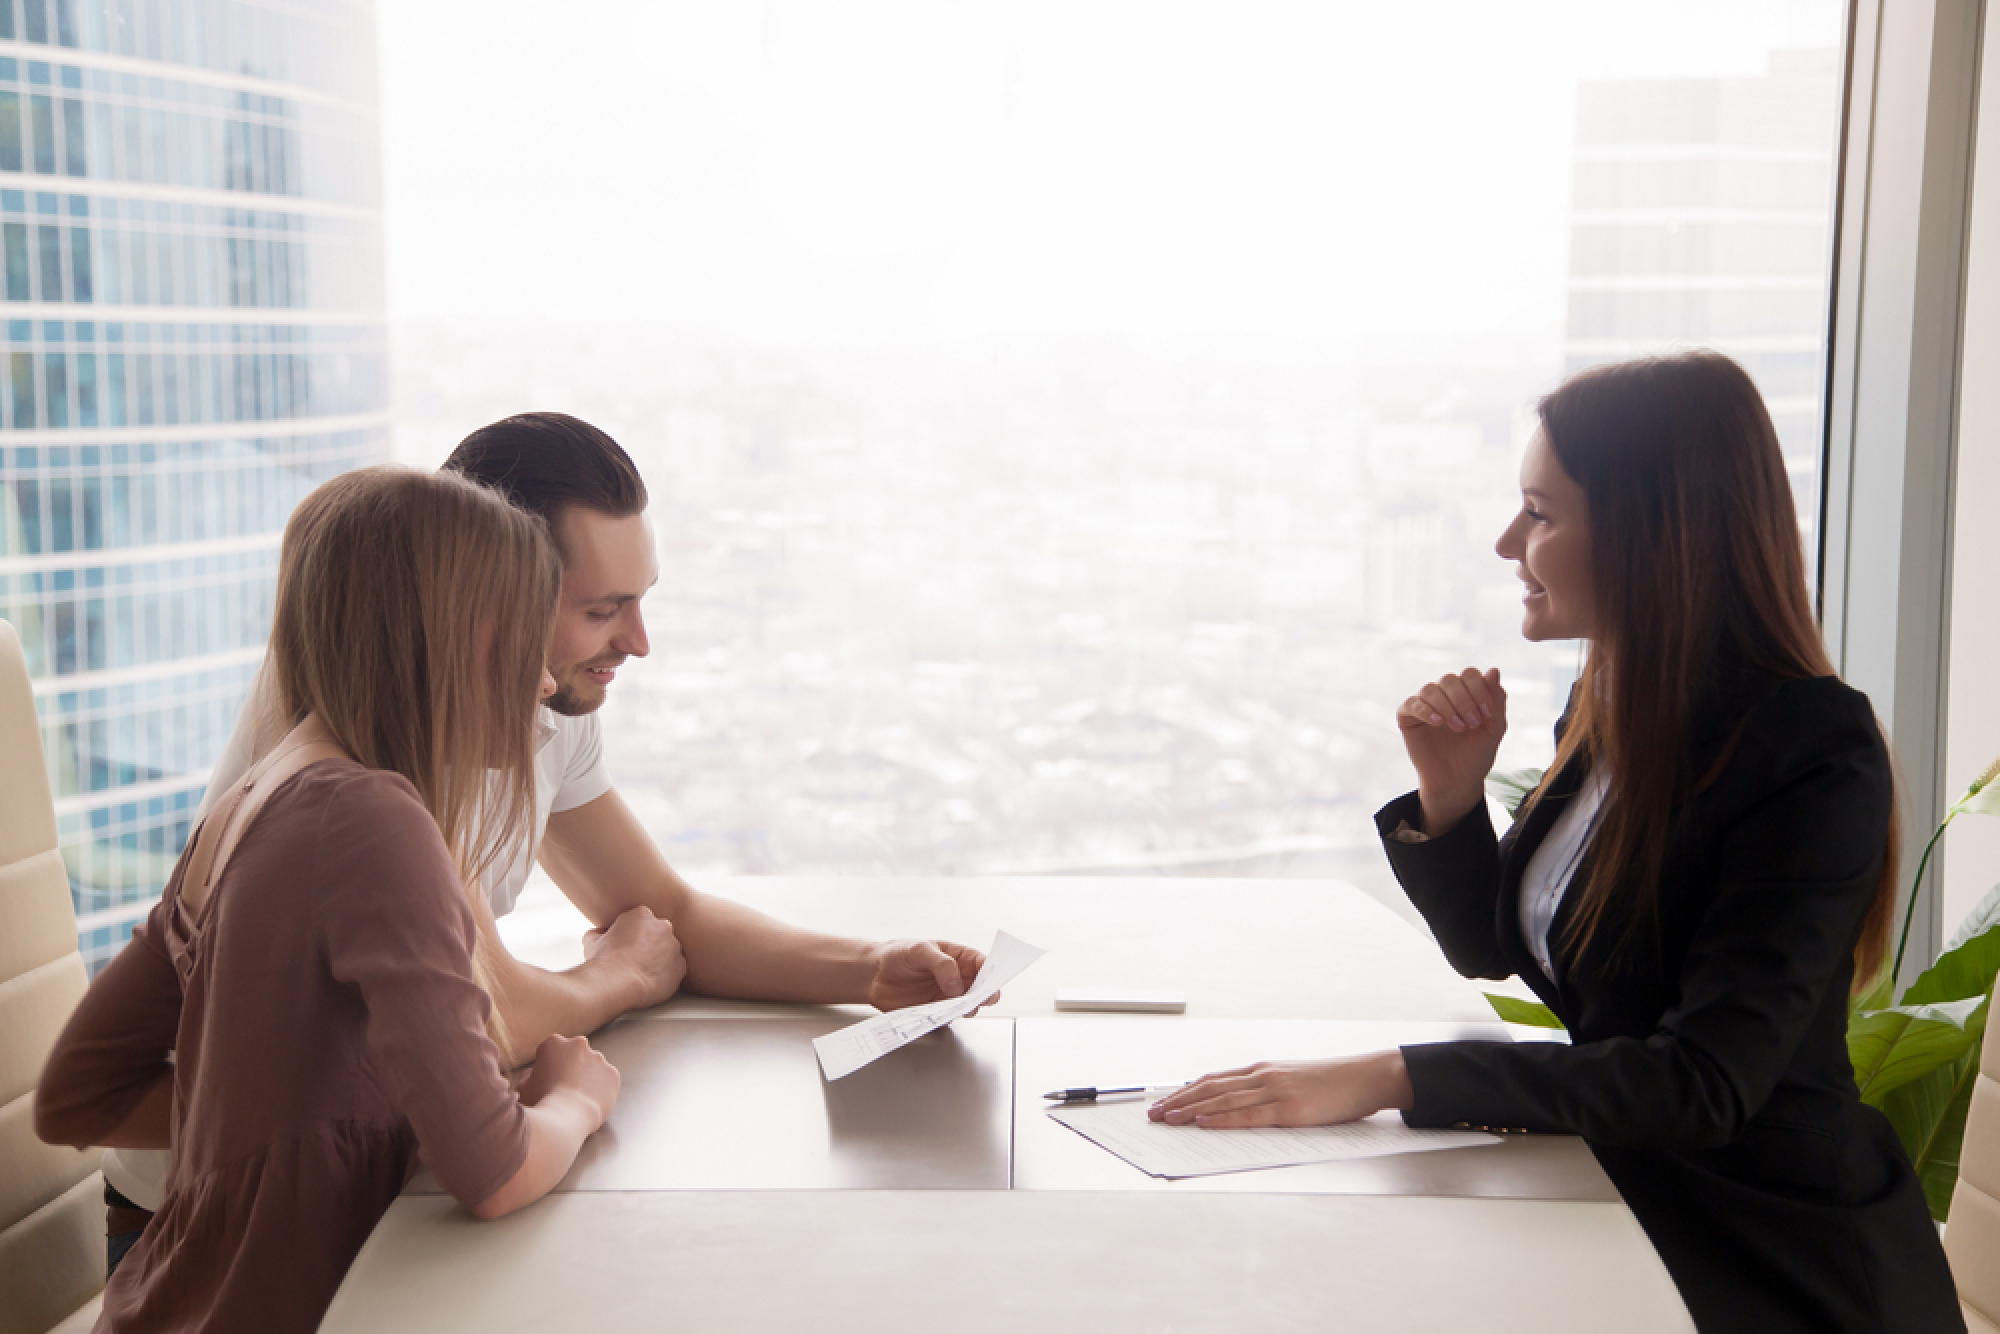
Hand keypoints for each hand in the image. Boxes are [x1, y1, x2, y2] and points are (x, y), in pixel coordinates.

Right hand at [516, 1034, 620, 1126]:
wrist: (563, 1120)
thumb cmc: (539, 1104)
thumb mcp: (522, 1087)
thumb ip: (529, 1075)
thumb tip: (534, 1073)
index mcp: (553, 1043)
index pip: (551, 1051)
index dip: (547, 1068)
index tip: (546, 1082)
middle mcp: (578, 1044)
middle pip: (574, 1054)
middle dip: (570, 1067)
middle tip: (564, 1090)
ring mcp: (598, 1058)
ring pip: (592, 1066)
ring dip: (587, 1077)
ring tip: (577, 1099)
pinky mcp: (612, 1073)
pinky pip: (607, 1080)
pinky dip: (601, 1089)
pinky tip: (590, 1102)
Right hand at [583, 906, 686, 1009]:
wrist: (617, 982)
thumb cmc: (604, 961)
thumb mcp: (593, 941)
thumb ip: (598, 933)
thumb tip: (597, 934)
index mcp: (642, 914)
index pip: (640, 921)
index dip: (631, 935)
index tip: (624, 947)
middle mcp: (663, 926)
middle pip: (657, 934)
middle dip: (648, 945)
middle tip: (634, 960)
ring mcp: (675, 946)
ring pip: (668, 951)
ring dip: (659, 959)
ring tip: (641, 973)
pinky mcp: (681, 966)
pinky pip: (675, 969)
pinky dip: (666, 975)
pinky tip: (651, 982)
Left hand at [863, 939, 989, 1011]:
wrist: (874, 973)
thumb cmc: (899, 953)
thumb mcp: (921, 950)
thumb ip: (942, 964)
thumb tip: (957, 987)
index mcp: (960, 958)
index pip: (985, 965)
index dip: (992, 974)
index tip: (992, 983)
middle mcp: (958, 979)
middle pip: (982, 990)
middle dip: (984, 996)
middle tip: (978, 999)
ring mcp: (948, 997)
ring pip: (968, 1008)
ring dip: (965, 1009)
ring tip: (955, 1007)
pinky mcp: (935, 1013)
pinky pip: (948, 1019)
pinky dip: (946, 1019)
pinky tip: (939, 1015)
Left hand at [1146, 1052, 1411, 1128]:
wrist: (1364, 1077)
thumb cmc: (1332, 1084)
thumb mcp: (1291, 1082)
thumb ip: (1264, 1091)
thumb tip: (1236, 1106)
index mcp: (1262, 1070)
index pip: (1213, 1079)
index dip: (1184, 1090)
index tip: (1163, 1100)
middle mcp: (1262, 1076)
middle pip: (1209, 1087)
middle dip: (1178, 1101)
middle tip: (1153, 1114)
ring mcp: (1274, 1091)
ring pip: (1222, 1100)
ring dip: (1191, 1110)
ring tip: (1168, 1119)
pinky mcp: (1288, 1109)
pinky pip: (1248, 1115)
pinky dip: (1223, 1119)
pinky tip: (1205, 1122)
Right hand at [1397, 667, 1506, 834]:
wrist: (1457, 782)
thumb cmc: (1476, 755)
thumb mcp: (1494, 727)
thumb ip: (1496, 699)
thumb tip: (1494, 670)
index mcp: (1465, 693)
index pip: (1469, 674)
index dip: (1479, 690)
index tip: (1487, 716)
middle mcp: (1444, 695)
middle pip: (1449, 679)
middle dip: (1464, 700)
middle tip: (1472, 724)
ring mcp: (1425, 705)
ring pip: (1430, 689)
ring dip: (1447, 706)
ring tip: (1458, 728)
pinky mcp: (1408, 718)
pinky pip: (1411, 703)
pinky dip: (1425, 709)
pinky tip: (1437, 723)